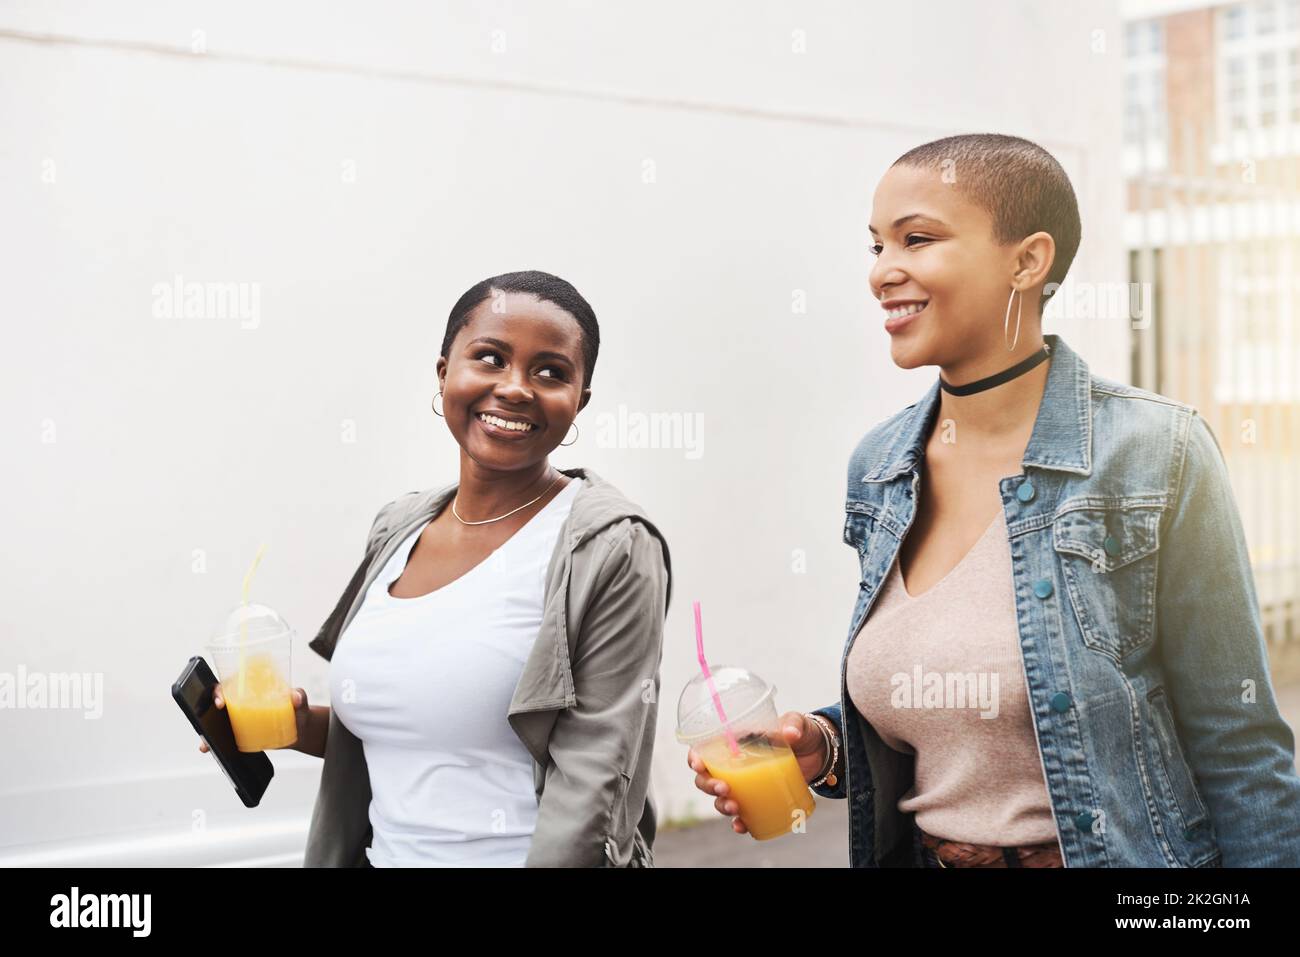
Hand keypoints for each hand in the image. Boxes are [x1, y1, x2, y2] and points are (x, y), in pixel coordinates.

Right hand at [197, 685, 310, 752]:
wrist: (301, 729)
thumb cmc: (299, 709)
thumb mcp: (300, 700)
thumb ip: (299, 696)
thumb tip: (296, 698)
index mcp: (253, 688)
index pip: (230, 684)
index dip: (219, 691)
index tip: (221, 703)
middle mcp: (243, 701)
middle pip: (219, 703)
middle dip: (207, 712)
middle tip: (208, 725)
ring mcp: (241, 718)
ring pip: (218, 722)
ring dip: (208, 732)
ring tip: (206, 744)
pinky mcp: (243, 732)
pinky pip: (226, 736)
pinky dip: (217, 743)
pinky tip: (213, 750)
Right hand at [685, 711, 830, 835]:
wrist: (819, 754)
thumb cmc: (801, 733)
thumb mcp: (797, 722)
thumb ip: (793, 725)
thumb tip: (791, 734)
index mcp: (735, 741)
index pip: (704, 748)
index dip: (694, 757)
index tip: (698, 765)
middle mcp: (734, 764)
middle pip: (706, 777)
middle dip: (708, 785)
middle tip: (722, 789)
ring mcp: (745, 784)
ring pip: (720, 798)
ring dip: (721, 805)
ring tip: (734, 808)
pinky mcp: (758, 799)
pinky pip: (742, 814)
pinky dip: (739, 822)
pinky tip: (741, 826)